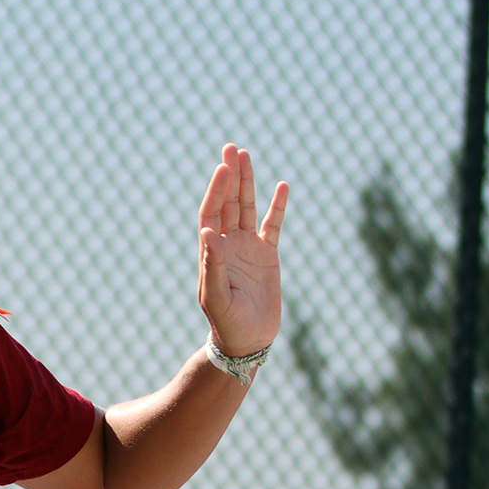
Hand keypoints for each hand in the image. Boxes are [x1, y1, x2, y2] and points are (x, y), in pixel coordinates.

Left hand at [196, 143, 287, 357]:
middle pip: (228, 203)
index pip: (212, 213)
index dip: (216, 190)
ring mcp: (248, 248)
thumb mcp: (217, 296)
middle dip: (230, 176)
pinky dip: (277, 207)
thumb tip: (206, 234)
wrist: (247, 341)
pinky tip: (282, 186)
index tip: (223, 168)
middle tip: (232, 148)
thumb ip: (212, 265)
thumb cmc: (227, 322)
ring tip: (246, 156)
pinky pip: (273, 225)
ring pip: (248, 208)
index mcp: (212, 252)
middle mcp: (228, 244)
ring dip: (248, 183)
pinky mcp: (267, 256)